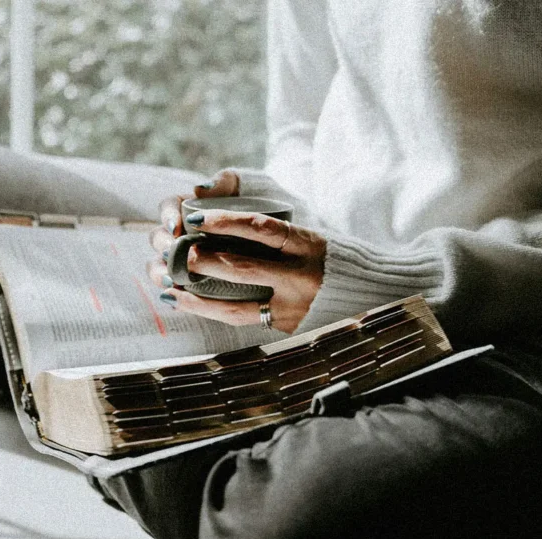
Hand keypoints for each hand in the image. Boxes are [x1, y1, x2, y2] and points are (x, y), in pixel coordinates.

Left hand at [147, 171, 325, 333]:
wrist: (375, 295)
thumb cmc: (333, 258)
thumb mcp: (313, 235)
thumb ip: (274, 229)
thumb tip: (219, 206)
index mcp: (308, 244)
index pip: (261, 228)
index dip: (225, 222)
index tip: (195, 217)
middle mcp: (301, 276)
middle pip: (242, 267)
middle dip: (202, 260)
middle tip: (172, 251)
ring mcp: (292, 307)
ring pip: (234, 304)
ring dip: (194, 294)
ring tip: (167, 281)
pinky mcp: (285, 328)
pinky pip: (239, 320)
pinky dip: (207, 310)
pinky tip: (183, 302)